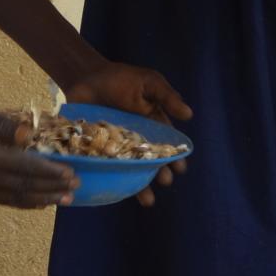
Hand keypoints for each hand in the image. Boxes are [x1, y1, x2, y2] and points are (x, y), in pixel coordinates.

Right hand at [0, 97, 78, 208]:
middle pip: (23, 187)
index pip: (24, 167)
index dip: (50, 172)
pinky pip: (0, 199)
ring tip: (62, 200)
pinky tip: (34, 201)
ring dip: (40, 199)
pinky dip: (20, 202)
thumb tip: (27, 134)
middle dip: (51, 188)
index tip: (71, 173)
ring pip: (13, 198)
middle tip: (75, 188)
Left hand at [66, 62, 193, 207]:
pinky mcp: (97, 150)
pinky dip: (112, 182)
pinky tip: (119, 193)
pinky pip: (107, 169)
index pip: (166, 145)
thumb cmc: (121, 78)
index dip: (174, 158)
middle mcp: (137, 140)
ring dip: (141, 186)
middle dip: (160, 173)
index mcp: (152, 125)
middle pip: (150, 162)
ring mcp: (117, 147)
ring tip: (149, 200)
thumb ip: (167, 97)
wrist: (86, 75)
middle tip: (165, 181)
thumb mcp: (149, 83)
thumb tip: (189, 114)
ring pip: (131, 171)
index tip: (180, 168)